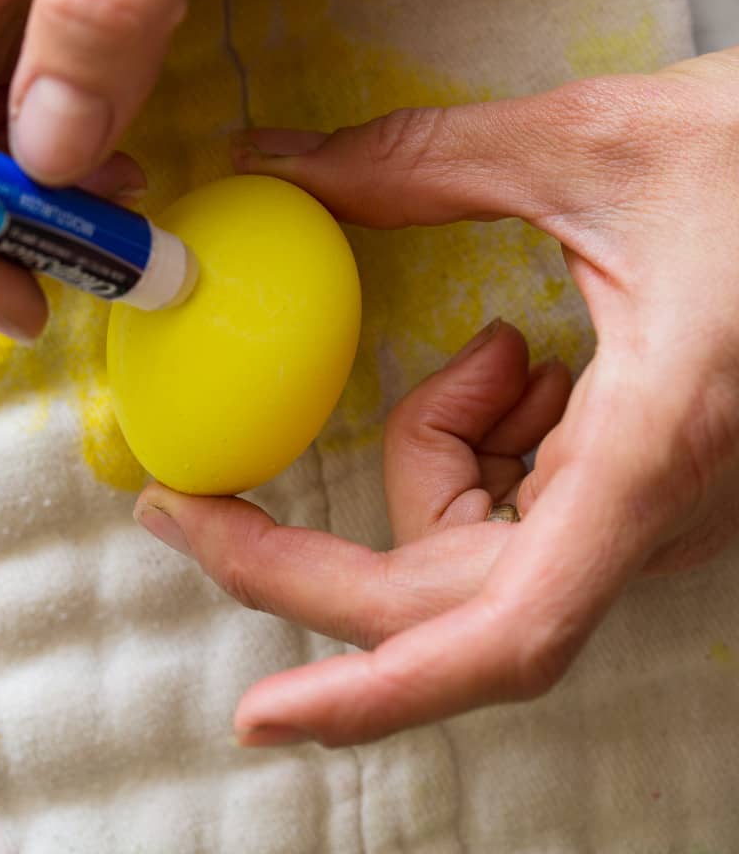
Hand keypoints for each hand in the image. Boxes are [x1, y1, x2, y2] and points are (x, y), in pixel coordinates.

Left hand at [135, 49, 738, 745]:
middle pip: (447, 596)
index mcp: (652, 444)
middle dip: (309, 557)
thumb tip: (280, 165)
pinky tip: (538, 364)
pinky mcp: (652, 486)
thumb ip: (418, 163)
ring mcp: (657, 507)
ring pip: (481, 550)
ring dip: (432, 456)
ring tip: (501, 344)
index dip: (375, 693)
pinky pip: (527, 512)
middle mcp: (657, 506)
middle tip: (201, 500)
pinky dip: (484, 445)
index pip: (505, 632)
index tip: (264, 712)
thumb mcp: (586, 144)